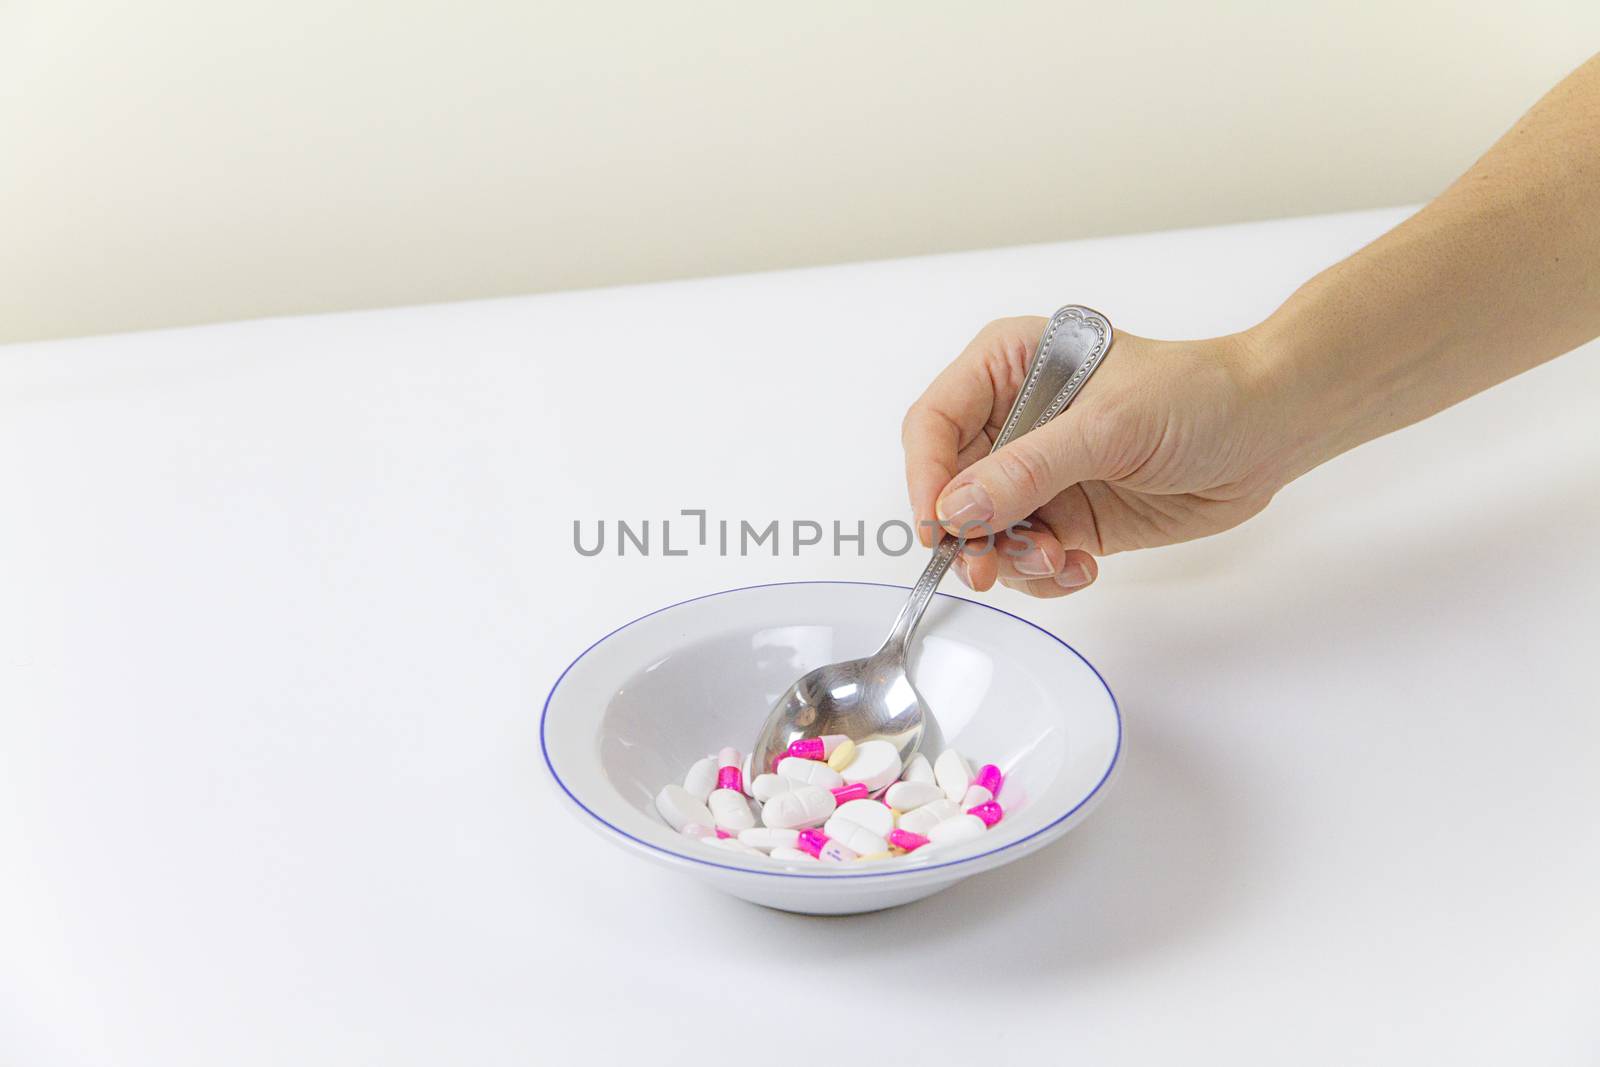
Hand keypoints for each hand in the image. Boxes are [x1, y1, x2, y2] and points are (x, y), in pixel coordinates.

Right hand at [901, 316, 1295, 597]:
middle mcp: (1012, 419)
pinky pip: (1024, 557)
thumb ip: (1027, 470)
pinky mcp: (1065, 515)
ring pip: (982, 532)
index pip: (934, 422)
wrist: (1269, 431)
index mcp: (1008, 367)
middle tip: (985, 569)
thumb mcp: (1107, 426)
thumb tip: (957, 510)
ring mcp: (1037, 472)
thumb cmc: (1198, 396)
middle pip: (949, 486)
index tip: (939, 525)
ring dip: (1009, 559)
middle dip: (967, 533)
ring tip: (1057, 561)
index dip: (926, 475)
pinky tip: (1079, 568)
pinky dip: (1041, 574)